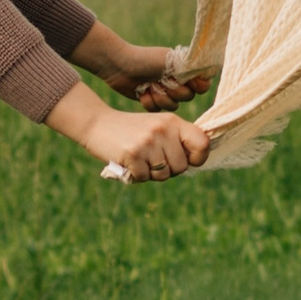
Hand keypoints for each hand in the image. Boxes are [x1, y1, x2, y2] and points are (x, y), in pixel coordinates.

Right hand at [45, 83, 209, 181]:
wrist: (98, 124)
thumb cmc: (132, 131)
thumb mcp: (157, 127)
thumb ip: (176, 141)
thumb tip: (195, 163)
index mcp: (173, 122)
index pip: (202, 143)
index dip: (198, 157)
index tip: (188, 160)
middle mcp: (163, 130)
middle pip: (181, 167)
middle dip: (169, 170)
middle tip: (153, 160)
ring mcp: (148, 141)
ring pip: (164, 175)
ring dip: (152, 174)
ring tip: (141, 159)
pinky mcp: (132, 153)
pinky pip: (145, 177)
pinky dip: (137, 175)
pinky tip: (129, 162)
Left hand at [72, 24, 212, 111]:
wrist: (120, 65)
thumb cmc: (147, 60)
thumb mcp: (172, 61)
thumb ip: (193, 67)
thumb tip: (213, 72)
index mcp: (185, 70)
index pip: (202, 85)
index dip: (195, 86)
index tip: (185, 81)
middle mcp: (178, 81)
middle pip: (187, 97)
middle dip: (173, 91)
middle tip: (161, 81)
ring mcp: (165, 92)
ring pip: (173, 106)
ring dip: (160, 97)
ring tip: (149, 86)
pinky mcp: (152, 100)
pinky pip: (158, 110)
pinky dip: (148, 101)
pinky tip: (141, 92)